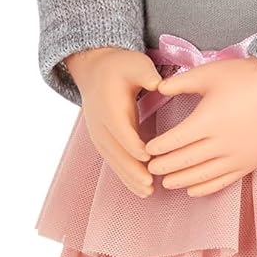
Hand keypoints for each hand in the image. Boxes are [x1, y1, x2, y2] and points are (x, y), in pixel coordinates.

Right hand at [64, 46, 163, 196]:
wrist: (96, 69)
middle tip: (150, 185)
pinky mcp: (102, 139)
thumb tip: (160, 84)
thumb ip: (146, 74)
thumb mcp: (136, 64)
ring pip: (112, 160)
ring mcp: (98, 133)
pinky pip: (112, 160)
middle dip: (132, 169)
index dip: (133, 145)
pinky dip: (124, 175)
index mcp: (109, 105)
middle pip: (115, 151)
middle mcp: (100, 123)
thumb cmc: (121, 66)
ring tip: (147, 193)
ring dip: (128, 177)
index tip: (149, 158)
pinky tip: (138, 188)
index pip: (120, 129)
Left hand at [144, 54, 256, 195]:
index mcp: (207, 120)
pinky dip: (205, 188)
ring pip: (201, 175)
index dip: (157, 148)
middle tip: (150, 169)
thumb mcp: (211, 73)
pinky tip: (192, 190)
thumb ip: (182, 82)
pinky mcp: (249, 163)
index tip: (147, 150)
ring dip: (181, 180)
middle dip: (164, 167)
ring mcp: (236, 156)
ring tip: (166, 183)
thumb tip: (158, 88)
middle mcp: (220, 143)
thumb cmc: (249, 77)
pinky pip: (223, 181)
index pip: (174, 141)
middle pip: (184, 161)